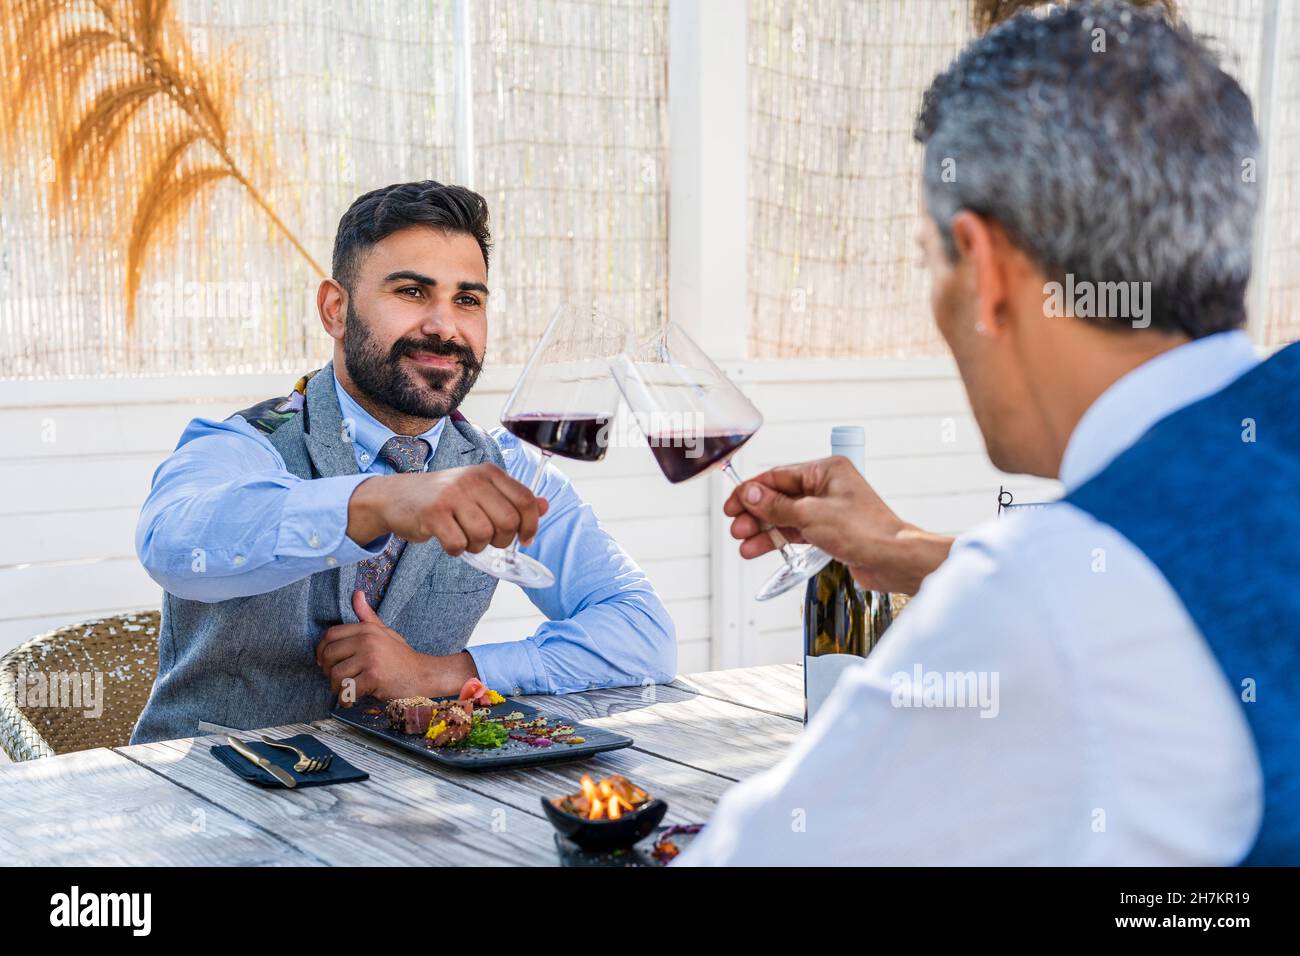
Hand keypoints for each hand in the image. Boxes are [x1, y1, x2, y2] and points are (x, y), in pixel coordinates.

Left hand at [316, 591, 478, 704]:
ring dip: (337, 687)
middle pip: (329, 655)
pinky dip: (346, 700)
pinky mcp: (373, 677)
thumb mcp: (385, 632)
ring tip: (346, 690)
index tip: (325, 662)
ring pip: (335, 675)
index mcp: (367, 629)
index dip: (321, 650)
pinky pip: (347, 690)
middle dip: (327, 671)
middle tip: (337, 679)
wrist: (423, 675)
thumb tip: (356, 593)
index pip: (330, 635)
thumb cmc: (401, 656)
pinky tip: (351, 701)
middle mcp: (367, 641)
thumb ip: (367, 616)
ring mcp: (370, 658)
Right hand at [346, 462, 548, 555]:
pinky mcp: (433, 514)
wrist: (396, 496)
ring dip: (477, 547)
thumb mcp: (480, 491)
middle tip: (489, 541)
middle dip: (502, 540)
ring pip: (484, 536)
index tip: (526, 539)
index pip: (525, 500)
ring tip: (465, 538)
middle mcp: (473, 479)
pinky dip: (456, 550)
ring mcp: (452, 495)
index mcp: (489, 472)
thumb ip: (512, 498)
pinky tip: (448, 541)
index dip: (531, 525)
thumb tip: (545, 505)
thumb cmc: (444, 497)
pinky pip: (458, 545)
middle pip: (507, 522)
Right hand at [722, 456, 953, 594]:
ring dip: (764, 530)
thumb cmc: (864, 531)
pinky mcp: (830, 531)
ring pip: (785, 517)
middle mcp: (826, 487)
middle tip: (737, 528)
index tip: (732, 504)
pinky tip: (760, 548)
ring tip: (744, 544)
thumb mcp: (811, 515)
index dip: (751, 491)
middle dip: (755, 513)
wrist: (892, 560)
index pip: (778, 476)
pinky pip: (796, 531)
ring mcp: (828, 510)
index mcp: (825, 471)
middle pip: (779, 497)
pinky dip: (778, 540)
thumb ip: (776, 506)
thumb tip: (750, 494)